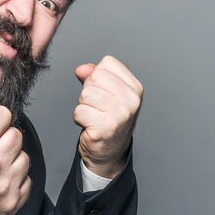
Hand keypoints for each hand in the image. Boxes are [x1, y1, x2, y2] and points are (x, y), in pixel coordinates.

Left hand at [74, 55, 142, 178]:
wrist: (110, 151)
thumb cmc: (107, 118)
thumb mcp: (106, 92)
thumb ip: (93, 75)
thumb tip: (81, 70)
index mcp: (135, 87)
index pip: (107, 63)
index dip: (98, 75)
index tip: (104, 92)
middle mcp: (131, 100)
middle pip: (94, 77)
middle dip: (89, 91)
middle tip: (98, 106)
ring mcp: (120, 114)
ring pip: (85, 94)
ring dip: (83, 106)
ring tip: (94, 116)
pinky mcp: (105, 128)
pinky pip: (79, 112)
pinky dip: (80, 119)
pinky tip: (91, 125)